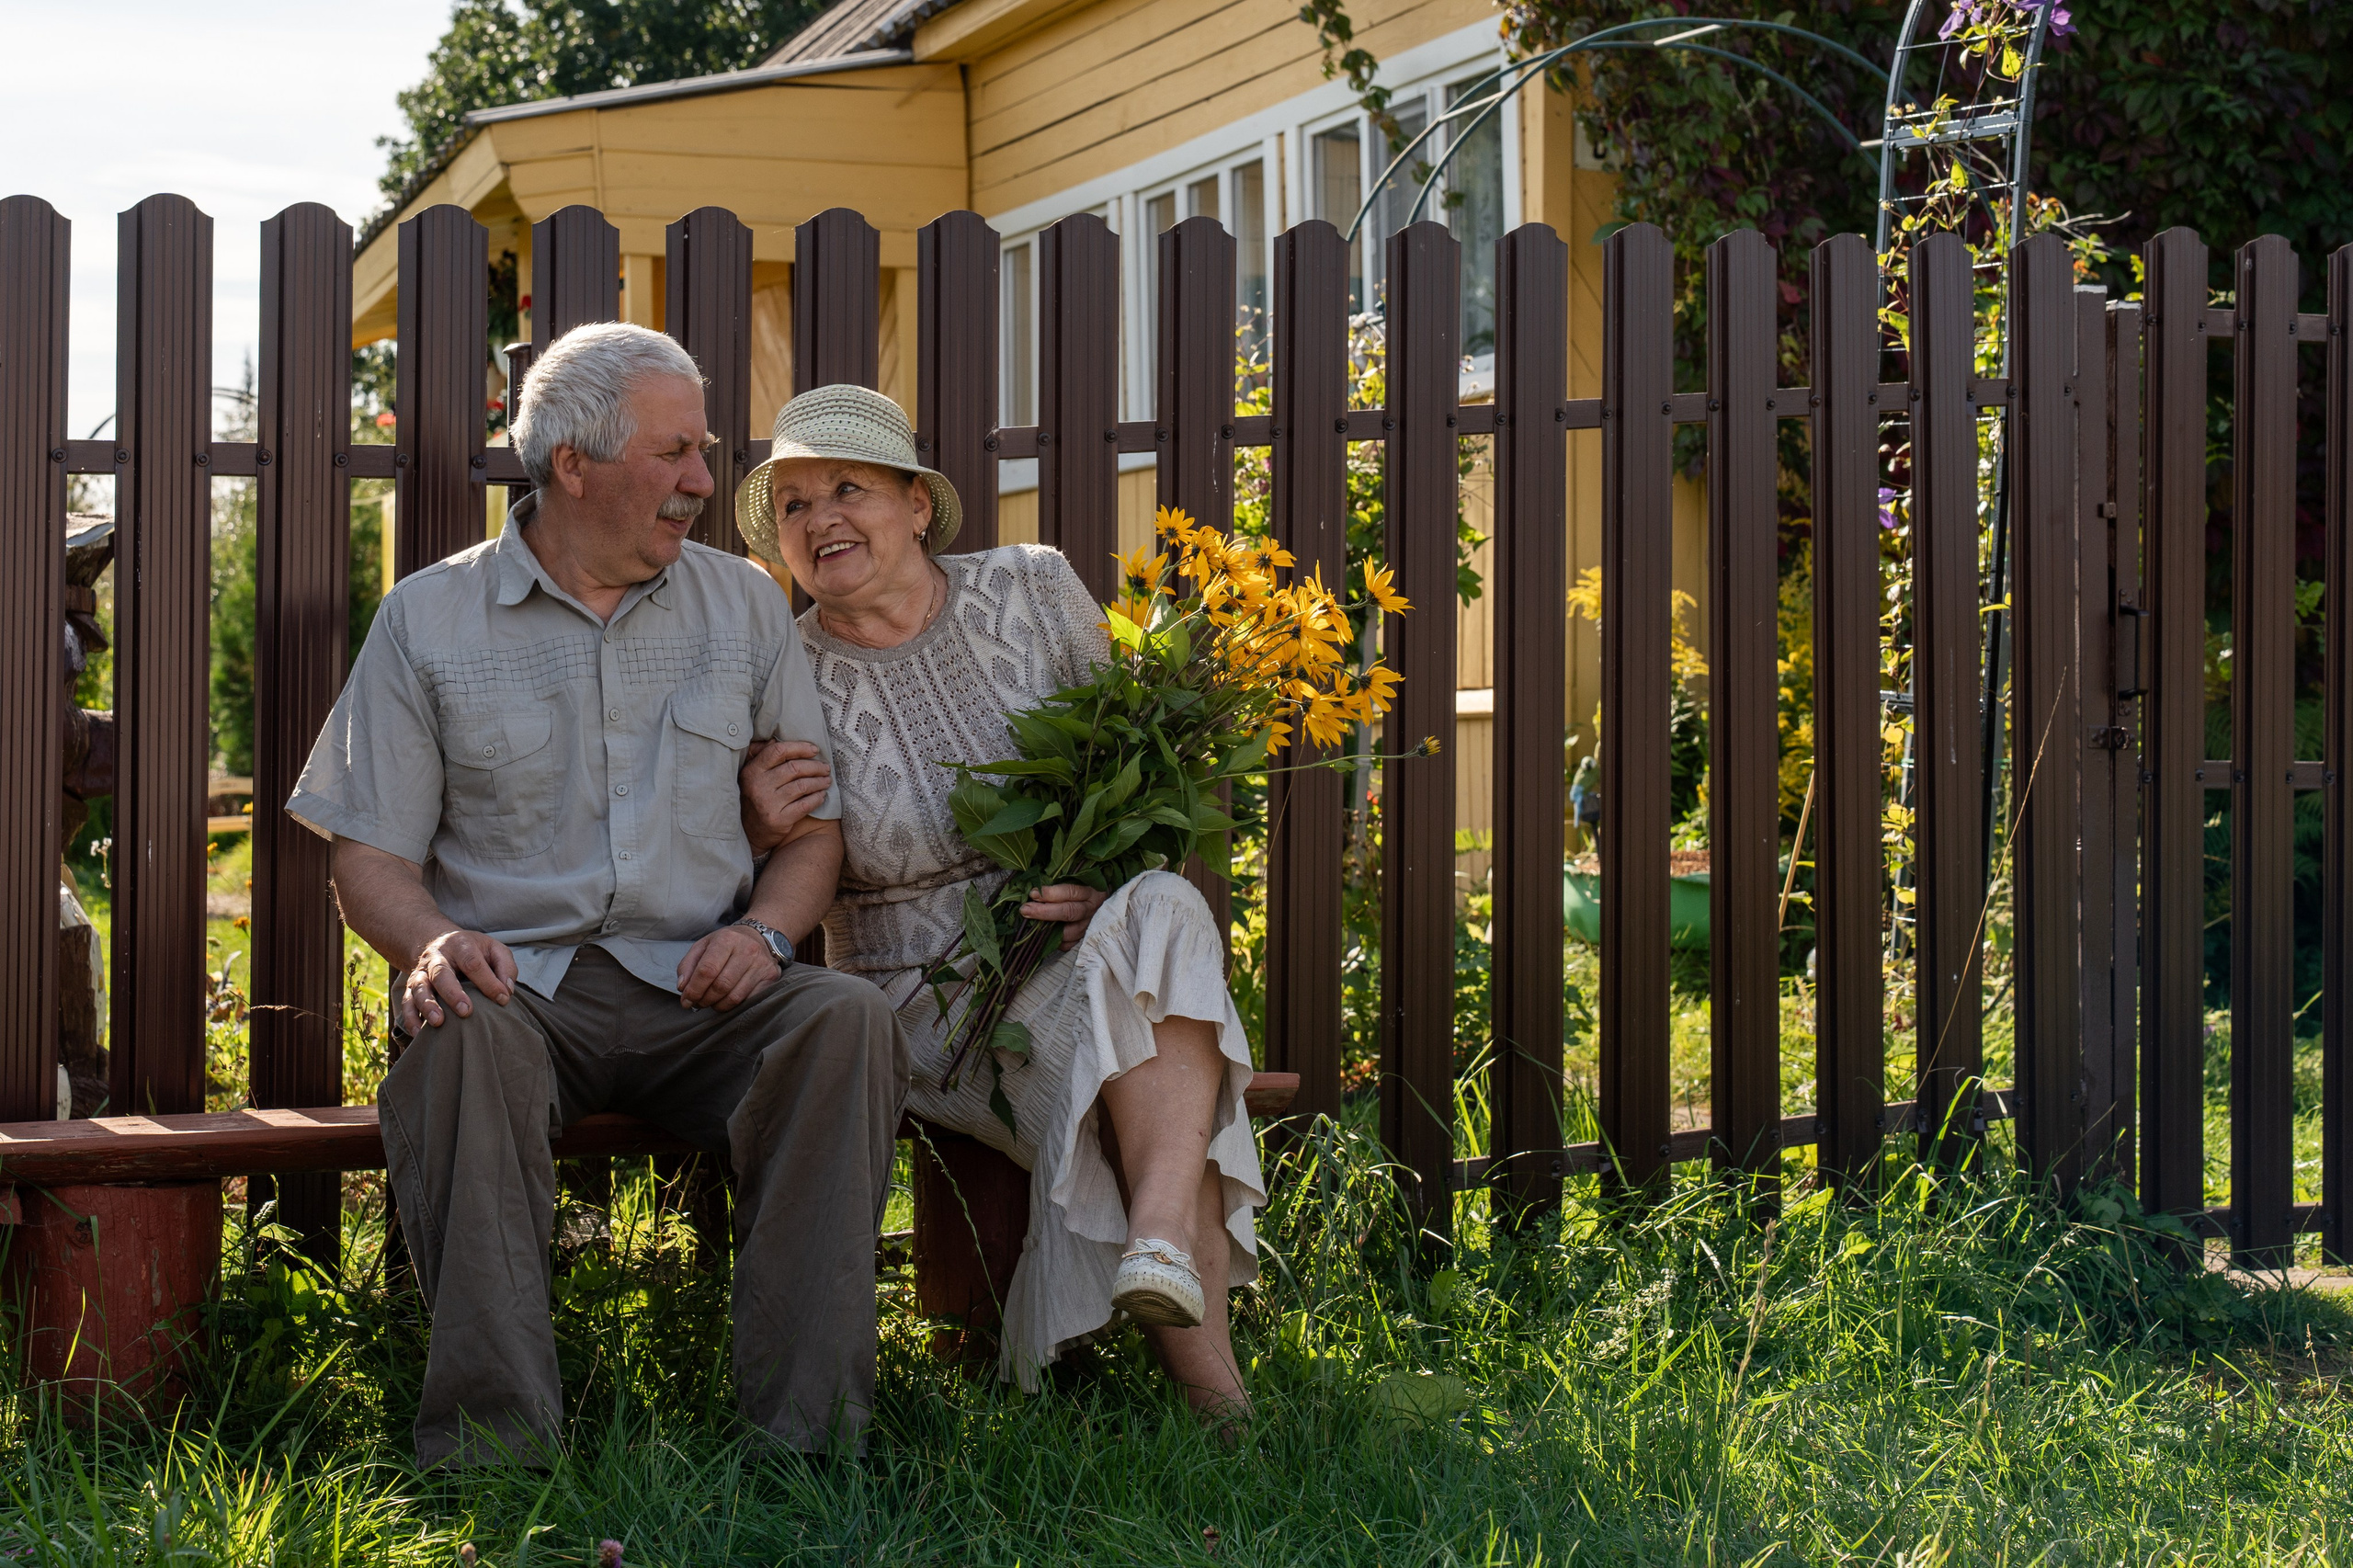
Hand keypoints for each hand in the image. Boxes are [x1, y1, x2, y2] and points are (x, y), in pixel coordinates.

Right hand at [401, 929, 518, 1031]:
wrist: (439, 942)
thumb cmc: (473, 951)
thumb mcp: (494, 950)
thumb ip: (505, 967)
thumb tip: (506, 991)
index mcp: (460, 946)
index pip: (473, 963)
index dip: (488, 982)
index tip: (502, 999)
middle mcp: (437, 958)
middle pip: (441, 973)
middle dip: (452, 993)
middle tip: (466, 1012)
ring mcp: (421, 972)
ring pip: (418, 987)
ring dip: (427, 1005)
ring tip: (438, 1022)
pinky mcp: (411, 987)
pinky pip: (406, 1002)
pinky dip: (410, 1017)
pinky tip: (418, 1033)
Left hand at [677, 924, 784, 1010]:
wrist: (758, 937)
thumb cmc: (726, 944)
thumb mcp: (703, 946)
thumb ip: (688, 966)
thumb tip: (683, 987)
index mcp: (727, 939)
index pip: (707, 970)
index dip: (694, 989)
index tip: (686, 1001)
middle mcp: (747, 950)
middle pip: (721, 986)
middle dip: (704, 1000)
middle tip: (698, 1003)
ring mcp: (761, 964)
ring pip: (735, 997)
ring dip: (718, 1006)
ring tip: (711, 1002)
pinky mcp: (771, 977)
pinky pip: (749, 1001)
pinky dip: (734, 1006)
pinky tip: (727, 1000)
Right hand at [741, 740, 832, 855]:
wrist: (750, 832)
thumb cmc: (756, 797)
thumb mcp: (752, 776)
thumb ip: (761, 756)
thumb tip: (774, 738)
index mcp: (752, 771)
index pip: (778, 751)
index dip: (800, 748)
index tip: (815, 749)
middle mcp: (758, 786)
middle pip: (794, 768)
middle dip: (815, 766)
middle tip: (826, 768)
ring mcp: (768, 803)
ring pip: (802, 786)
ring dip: (819, 782)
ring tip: (827, 780)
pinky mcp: (779, 820)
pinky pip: (805, 805)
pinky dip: (817, 798)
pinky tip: (822, 795)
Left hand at [1021, 883, 1109, 950]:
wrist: (1099, 900)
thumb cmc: (1082, 886)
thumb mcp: (1076, 879)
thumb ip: (1059, 881)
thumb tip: (1034, 887)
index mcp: (1091, 891)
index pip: (1071, 892)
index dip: (1051, 893)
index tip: (1033, 893)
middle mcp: (1092, 909)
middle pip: (1069, 912)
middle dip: (1044, 912)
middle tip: (1025, 910)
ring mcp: (1090, 925)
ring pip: (1070, 932)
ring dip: (1047, 929)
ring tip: (1030, 925)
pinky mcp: (1085, 938)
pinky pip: (1069, 944)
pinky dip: (1055, 941)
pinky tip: (1043, 935)